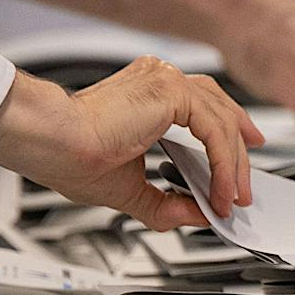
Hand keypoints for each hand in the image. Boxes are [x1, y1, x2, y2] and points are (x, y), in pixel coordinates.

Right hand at [0, 57, 263, 229]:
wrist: (50, 143)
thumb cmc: (70, 156)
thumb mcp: (131, 190)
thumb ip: (167, 203)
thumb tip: (198, 215)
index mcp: (149, 93)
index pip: (203, 107)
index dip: (226, 139)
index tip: (236, 171)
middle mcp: (160, 79)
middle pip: (220, 110)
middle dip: (239, 154)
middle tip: (244, 190)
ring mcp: (166, 81)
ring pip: (222, 121)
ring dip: (234, 165)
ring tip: (233, 198)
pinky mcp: (171, 91)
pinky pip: (215, 128)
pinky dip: (223, 163)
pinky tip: (220, 190)